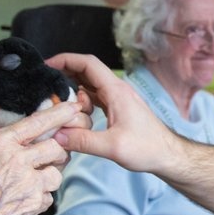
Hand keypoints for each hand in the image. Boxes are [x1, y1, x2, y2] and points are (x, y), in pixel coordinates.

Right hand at [0, 100, 81, 214]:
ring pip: (57, 173)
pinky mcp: (34, 205)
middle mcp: (16, 160)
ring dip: (48, 177)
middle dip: (55, 153)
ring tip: (30, 182)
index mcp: (0, 144)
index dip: (59, 113)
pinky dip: (40, 198)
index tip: (73, 107)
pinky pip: (49, 196)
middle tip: (46, 159)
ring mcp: (28, 184)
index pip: (37, 122)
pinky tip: (22, 200)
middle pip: (56, 148)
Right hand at [47, 53, 175, 173]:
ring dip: (73, 88)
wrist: (167, 155)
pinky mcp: (118, 108)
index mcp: (116, 91)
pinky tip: (73, 112)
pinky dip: (82, 100)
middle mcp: (117, 90)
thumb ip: (83, 141)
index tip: (47, 65)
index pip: (88, 64)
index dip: (66, 59)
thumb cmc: (147, 148)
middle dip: (65, 73)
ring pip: (90, 84)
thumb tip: (57, 135)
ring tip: (55, 100)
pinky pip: (95, 96)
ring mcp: (118, 98)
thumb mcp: (113, 147)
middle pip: (87, 71)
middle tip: (45, 83)